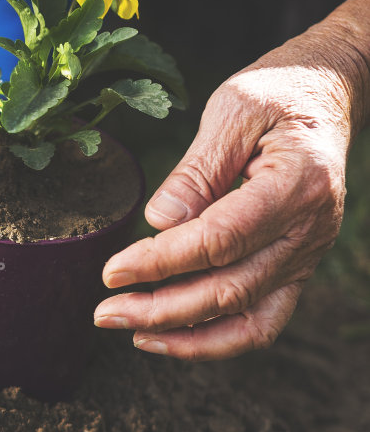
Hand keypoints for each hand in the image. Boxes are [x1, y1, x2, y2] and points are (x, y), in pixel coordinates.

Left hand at [94, 25, 368, 359]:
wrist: (328, 93)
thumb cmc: (278, 93)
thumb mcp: (234, 109)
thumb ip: (197, 169)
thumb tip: (159, 222)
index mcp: (298, 184)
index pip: (221, 239)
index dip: (162, 261)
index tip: (112, 271)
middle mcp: (310, 229)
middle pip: (231, 289)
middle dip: (162, 308)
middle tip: (104, 310)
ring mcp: (307, 254)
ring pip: (248, 318)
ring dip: (184, 334)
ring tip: (128, 329)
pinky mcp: (297, 267)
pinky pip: (262, 320)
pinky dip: (216, 339)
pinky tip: (168, 336)